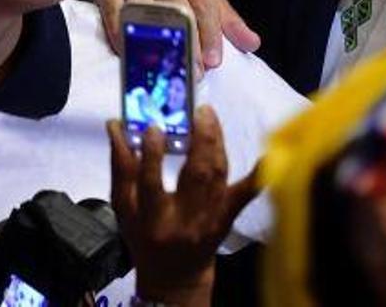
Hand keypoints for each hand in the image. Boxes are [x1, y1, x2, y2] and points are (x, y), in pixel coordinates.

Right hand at [95, 0, 260, 69]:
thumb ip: (228, 21)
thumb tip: (253, 43)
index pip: (205, 5)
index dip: (210, 35)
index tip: (214, 62)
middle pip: (177, 10)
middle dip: (187, 44)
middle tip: (192, 71)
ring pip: (146, 13)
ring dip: (155, 44)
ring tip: (162, 68)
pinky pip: (114, 15)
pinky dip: (122, 37)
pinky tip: (130, 55)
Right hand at [107, 107, 258, 306]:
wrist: (175, 274)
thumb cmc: (144, 236)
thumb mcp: (123, 209)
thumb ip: (121, 167)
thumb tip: (116, 125)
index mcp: (152, 219)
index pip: (150, 184)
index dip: (152, 156)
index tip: (154, 129)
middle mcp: (185, 219)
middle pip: (195, 176)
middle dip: (198, 140)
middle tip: (197, 112)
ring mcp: (211, 218)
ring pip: (217, 175)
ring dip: (216, 142)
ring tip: (209, 117)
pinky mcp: (229, 216)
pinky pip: (246, 194)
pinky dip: (258, 174)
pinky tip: (269, 154)